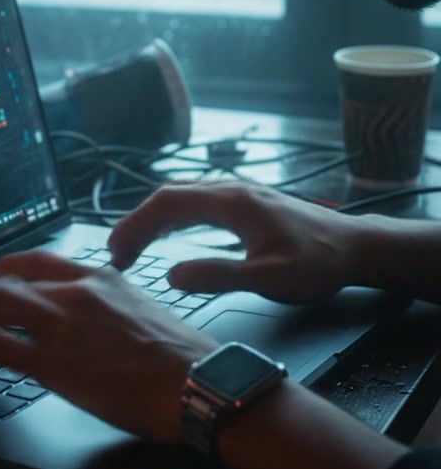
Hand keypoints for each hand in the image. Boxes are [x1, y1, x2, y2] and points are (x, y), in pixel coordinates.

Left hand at [0, 252, 216, 442]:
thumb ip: (113, 308)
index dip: (13, 267)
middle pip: (13, 279)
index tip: (0, 273)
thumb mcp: (145, 314)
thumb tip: (98, 323)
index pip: (44, 260)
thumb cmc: (183, 359)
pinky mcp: (50, 361)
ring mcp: (60, 325)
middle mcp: (76, 293)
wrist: (195, 384)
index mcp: (103, 278)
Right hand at [107, 180, 381, 303]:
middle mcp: (230, 191)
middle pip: (168, 197)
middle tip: (115, 256)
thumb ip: (219, 276)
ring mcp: (237, 195)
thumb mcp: (269, 278)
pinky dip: (171, 219)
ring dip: (151, 220)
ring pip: (181, 198)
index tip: (116, 251)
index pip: (167, 203)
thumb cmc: (317, 263)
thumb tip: (173, 275)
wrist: (353, 247)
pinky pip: (195, 204)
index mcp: (231, 203)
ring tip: (130, 249)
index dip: (135, 225)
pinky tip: (165, 236)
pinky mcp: (243, 205)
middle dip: (136, 223)